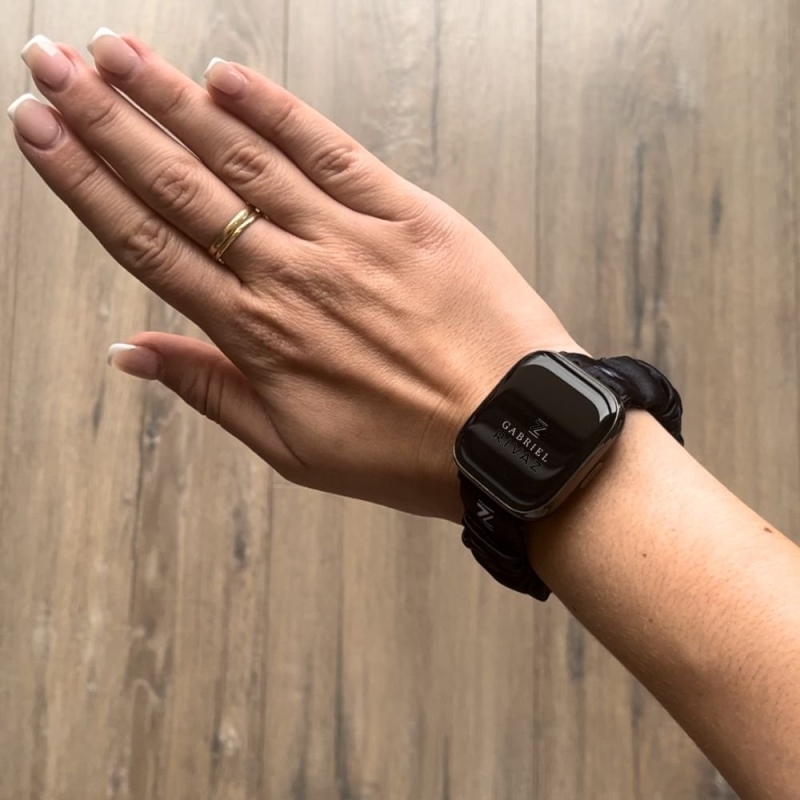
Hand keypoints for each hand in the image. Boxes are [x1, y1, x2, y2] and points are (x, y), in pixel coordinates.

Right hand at [10, 31, 581, 522]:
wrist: (513, 436)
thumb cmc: (408, 452)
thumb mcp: (294, 448)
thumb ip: (210, 390)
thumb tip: (132, 352)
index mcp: (259, 336)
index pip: (150, 244)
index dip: (86, 183)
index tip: (40, 133)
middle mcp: (293, 275)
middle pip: (181, 185)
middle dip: (106, 120)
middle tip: (50, 64)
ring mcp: (351, 239)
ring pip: (245, 156)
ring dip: (173, 100)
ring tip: (115, 54)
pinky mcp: (410, 216)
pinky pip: (332, 152)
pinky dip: (278, 112)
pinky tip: (228, 77)